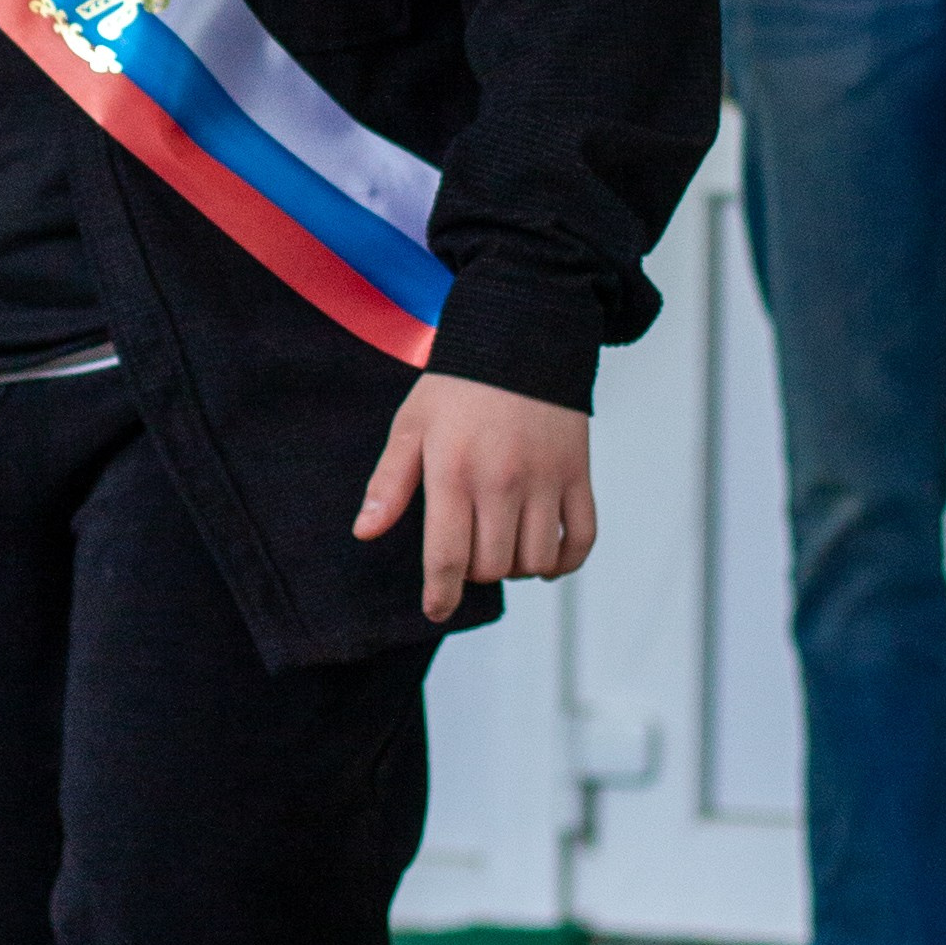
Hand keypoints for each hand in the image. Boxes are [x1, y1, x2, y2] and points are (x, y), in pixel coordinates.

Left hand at [354, 371, 597, 624]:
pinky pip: (580, 538)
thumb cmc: (458, 386)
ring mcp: (545, 478)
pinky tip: (544, 558)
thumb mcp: (412, 424)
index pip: (448, 558)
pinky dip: (564, 561)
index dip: (441, 595)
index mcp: (454, 471)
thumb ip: (389, 481)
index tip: (437, 608)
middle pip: (491, 565)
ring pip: (534, 560)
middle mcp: (502, 481)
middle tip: (467, 550)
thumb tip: (365, 532)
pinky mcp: (577, 473)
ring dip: (516, 567)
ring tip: (502, 547)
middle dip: (474, 572)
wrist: (522, 336)